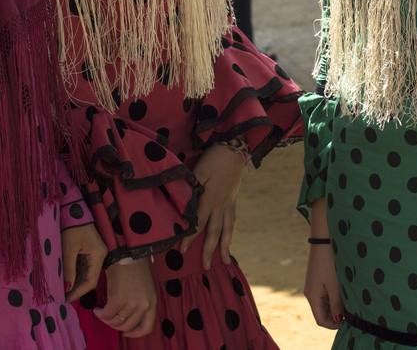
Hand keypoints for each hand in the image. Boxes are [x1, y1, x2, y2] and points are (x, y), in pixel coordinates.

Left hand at [61, 223, 106, 302]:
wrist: (72, 208)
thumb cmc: (72, 226)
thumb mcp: (68, 248)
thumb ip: (69, 269)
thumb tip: (66, 288)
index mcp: (98, 255)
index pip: (91, 281)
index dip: (78, 292)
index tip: (65, 299)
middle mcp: (99, 256)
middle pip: (89, 279)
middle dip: (75, 289)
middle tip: (61, 297)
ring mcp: (94, 254)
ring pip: (85, 274)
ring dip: (74, 282)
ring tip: (60, 290)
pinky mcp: (88, 251)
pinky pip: (82, 267)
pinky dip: (73, 274)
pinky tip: (64, 279)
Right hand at [94, 258, 155, 337]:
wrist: (127, 253)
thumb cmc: (136, 266)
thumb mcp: (146, 287)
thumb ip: (142, 302)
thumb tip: (130, 315)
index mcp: (152, 303)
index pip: (146, 328)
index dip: (135, 333)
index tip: (126, 332)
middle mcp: (143, 306)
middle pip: (128, 326)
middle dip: (116, 325)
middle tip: (109, 319)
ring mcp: (131, 304)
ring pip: (116, 322)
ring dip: (106, 319)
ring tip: (101, 312)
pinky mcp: (117, 300)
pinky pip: (107, 314)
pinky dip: (100, 314)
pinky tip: (97, 309)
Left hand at [180, 143, 245, 264]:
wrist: (235, 150)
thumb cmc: (214, 159)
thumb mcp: (198, 171)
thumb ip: (191, 190)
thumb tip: (183, 207)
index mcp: (209, 200)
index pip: (197, 224)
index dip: (189, 238)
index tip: (182, 252)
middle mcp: (220, 206)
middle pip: (214, 232)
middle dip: (209, 250)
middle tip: (206, 267)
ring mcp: (229, 204)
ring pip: (227, 230)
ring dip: (225, 246)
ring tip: (225, 261)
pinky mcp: (234, 199)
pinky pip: (232, 220)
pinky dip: (231, 232)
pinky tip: (229, 237)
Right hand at [304, 243, 343, 327]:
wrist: (323, 240)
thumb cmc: (329, 263)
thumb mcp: (335, 285)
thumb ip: (336, 304)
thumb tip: (338, 320)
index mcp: (312, 296)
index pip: (320, 320)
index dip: (333, 325)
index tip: (348, 322)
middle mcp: (310, 293)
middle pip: (322, 313)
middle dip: (335, 316)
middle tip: (351, 313)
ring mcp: (313, 286)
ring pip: (324, 304)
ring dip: (336, 307)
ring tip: (349, 302)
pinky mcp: (318, 280)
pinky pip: (325, 295)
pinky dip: (334, 298)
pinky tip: (344, 293)